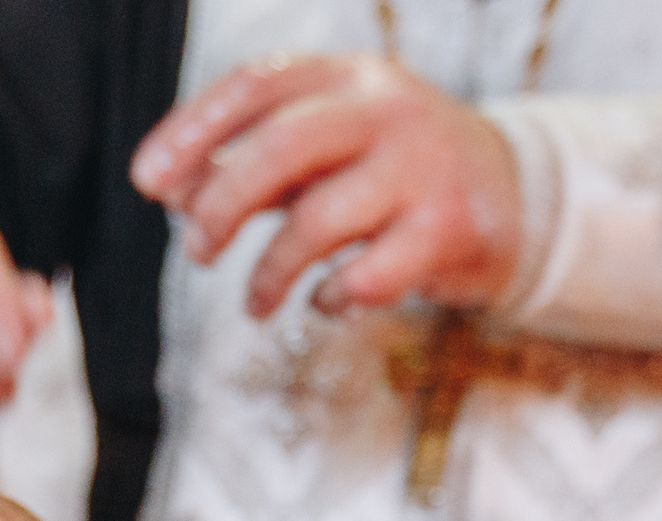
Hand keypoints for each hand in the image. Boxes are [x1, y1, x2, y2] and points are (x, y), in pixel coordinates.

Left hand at [129, 54, 521, 319]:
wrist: (514, 195)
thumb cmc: (392, 173)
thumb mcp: (328, 150)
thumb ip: (256, 165)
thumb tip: (174, 195)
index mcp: (346, 76)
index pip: (254, 86)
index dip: (192, 132)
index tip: (148, 182)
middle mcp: (386, 109)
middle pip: (281, 147)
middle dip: (222, 205)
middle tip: (196, 251)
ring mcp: (422, 167)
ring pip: (318, 220)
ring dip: (269, 271)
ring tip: (255, 302)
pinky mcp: (449, 229)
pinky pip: (367, 275)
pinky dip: (331, 298)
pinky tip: (325, 301)